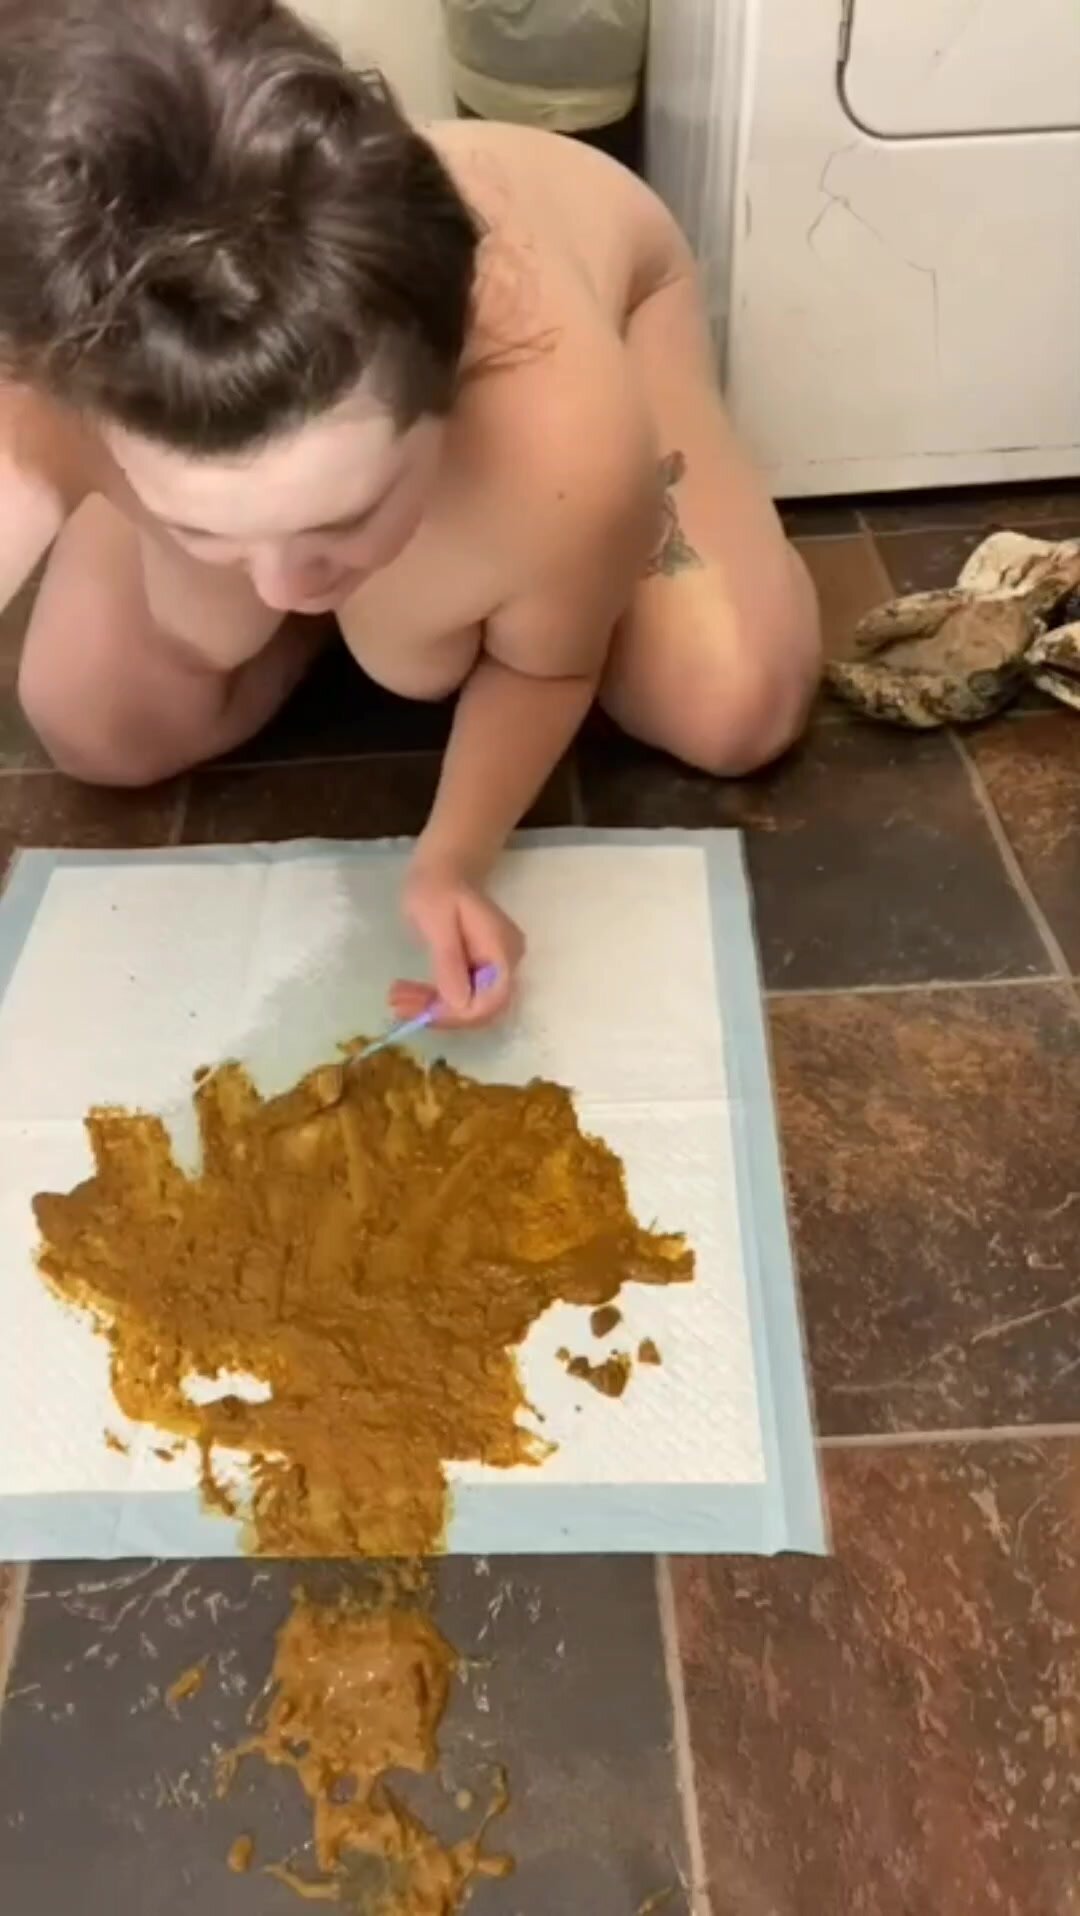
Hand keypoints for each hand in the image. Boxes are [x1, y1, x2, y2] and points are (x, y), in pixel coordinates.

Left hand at [393, 858, 524, 1028]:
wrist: (443, 868)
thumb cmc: (436, 886)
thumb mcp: (436, 920)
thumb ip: (449, 960)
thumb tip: (459, 1003)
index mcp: (501, 949)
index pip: (491, 1000)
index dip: (458, 1015)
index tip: (420, 1012)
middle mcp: (506, 962)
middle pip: (481, 1008)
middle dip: (440, 1013)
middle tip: (398, 1005)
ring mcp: (495, 966)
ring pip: (469, 1005)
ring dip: (433, 1009)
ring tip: (396, 998)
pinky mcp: (480, 968)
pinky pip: (462, 994)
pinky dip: (435, 998)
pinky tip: (409, 993)